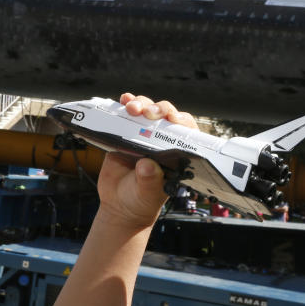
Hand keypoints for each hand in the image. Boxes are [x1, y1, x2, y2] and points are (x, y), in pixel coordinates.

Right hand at [94, 93, 197, 230]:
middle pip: (166, 116)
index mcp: (176, 155)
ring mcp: (143, 135)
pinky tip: (123, 100)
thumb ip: (150, 181)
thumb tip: (148, 165)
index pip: (186, 132)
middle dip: (159, 109)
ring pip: (147, 111)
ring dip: (141, 104)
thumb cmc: (140, 201)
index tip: (172, 118)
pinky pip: (126, 116)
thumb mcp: (147, 195)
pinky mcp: (124, 134)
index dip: (181, 121)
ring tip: (132, 107)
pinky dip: (125, 105)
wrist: (118, 205)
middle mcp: (161, 141)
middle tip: (148, 113)